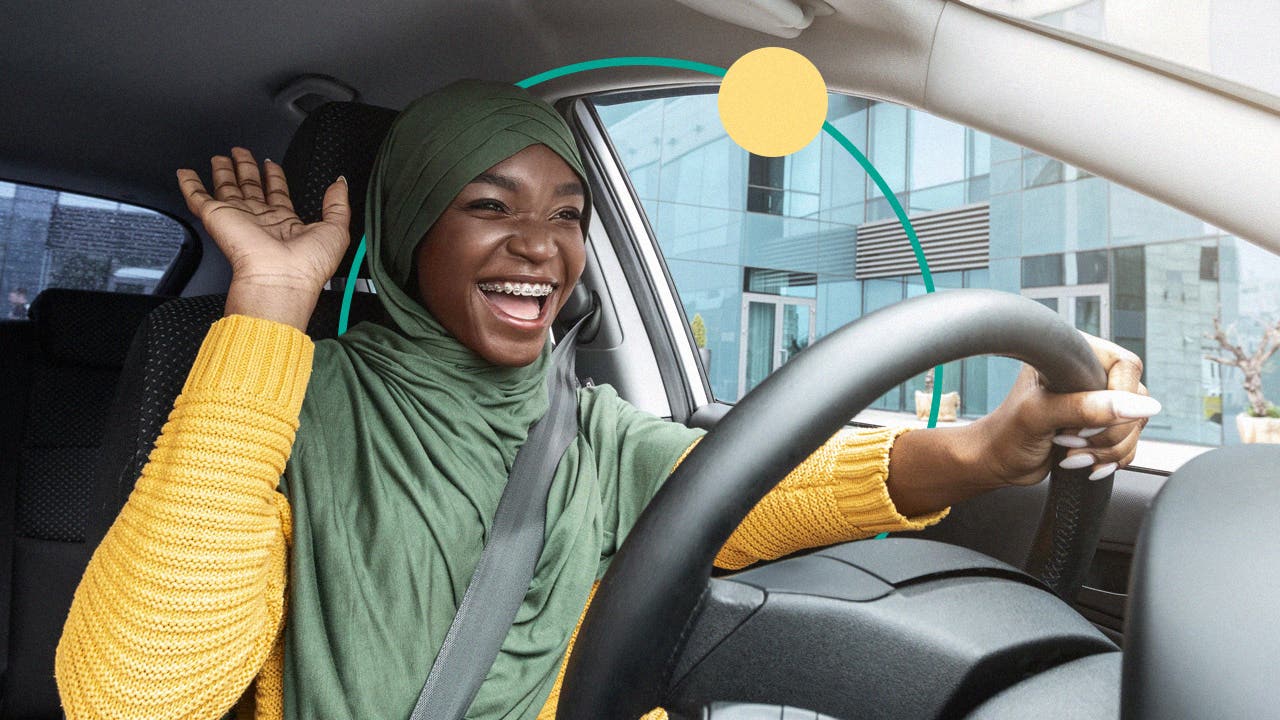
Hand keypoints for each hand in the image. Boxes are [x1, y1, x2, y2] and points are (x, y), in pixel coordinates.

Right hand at [177, 147, 349, 328]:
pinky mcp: (217, 218)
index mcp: (286, 223)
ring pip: (227, 189)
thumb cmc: (307, 266)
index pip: (277, 194)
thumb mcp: (336, 230)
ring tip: (221, 156)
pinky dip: (189, 185)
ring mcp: (237, 218)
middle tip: (242, 153)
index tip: (271, 164)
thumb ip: (338, 204)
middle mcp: (260, 221)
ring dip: (223, 172)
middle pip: (251, 188)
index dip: (274, 177)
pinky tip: (185, 173)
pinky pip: (198, 198)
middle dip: (247, 169)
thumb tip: (340, 183)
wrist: (280, 280)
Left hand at [966, 332, 1160, 486]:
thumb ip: (1085, 407)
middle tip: (1069, 438)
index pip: (1126, 366)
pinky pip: (1129, 444)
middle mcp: (1089, 376)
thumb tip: (1140, 406)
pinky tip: (1081, 461)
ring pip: (1134, 427)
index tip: (1086, 422)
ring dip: (1106, 449)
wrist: (996, 462)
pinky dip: (1110, 459)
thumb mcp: (1039, 416)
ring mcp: (1097, 403)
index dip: (1116, 399)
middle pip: (1135, 401)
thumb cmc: (1005, 433)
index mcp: (1073, 357)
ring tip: (1070, 451)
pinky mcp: (1100, 427)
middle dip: (1106, 432)